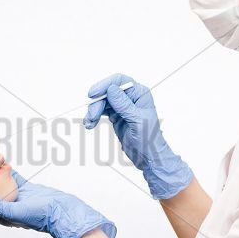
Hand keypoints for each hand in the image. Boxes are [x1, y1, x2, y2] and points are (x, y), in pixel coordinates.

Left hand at [0, 170, 116, 237]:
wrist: (65, 212)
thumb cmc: (42, 216)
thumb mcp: (15, 211)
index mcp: (3, 215)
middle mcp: (9, 207)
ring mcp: (18, 197)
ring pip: (1, 184)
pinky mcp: (27, 189)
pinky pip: (14, 179)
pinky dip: (8, 172)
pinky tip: (3, 163)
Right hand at [83, 73, 193, 199]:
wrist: (148, 156)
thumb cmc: (149, 139)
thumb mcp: (137, 120)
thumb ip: (124, 105)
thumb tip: (111, 89)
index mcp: (139, 94)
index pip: (120, 81)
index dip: (105, 85)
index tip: (93, 94)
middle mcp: (130, 97)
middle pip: (107, 92)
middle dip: (97, 103)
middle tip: (91, 116)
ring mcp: (122, 107)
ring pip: (102, 102)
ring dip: (94, 111)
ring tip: (89, 123)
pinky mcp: (116, 116)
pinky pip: (102, 111)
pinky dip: (94, 116)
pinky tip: (90, 124)